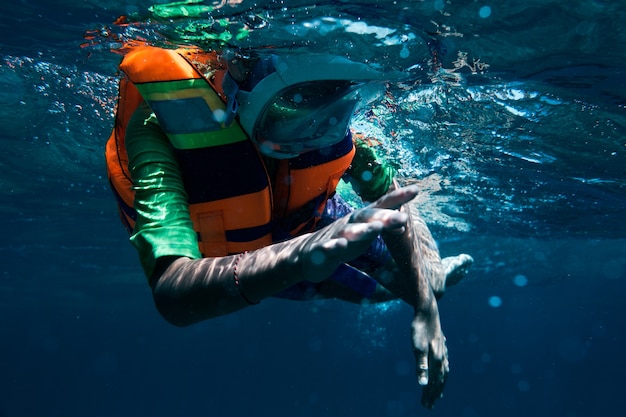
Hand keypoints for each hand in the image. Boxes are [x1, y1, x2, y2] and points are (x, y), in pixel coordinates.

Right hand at [299, 185, 418, 281]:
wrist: (311, 254)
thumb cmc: (344, 240)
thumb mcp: (366, 234)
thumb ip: (383, 227)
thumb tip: (404, 222)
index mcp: (363, 218)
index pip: (382, 204)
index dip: (398, 197)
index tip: (416, 189)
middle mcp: (350, 222)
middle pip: (367, 216)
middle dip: (384, 216)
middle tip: (403, 217)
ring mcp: (335, 235)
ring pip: (349, 231)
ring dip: (362, 229)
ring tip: (376, 228)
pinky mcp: (322, 249)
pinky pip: (329, 247)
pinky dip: (334, 245)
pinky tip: (341, 245)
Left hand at [412, 290, 448, 408]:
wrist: (427, 311)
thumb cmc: (420, 329)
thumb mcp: (417, 348)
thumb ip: (421, 367)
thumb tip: (422, 384)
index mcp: (436, 360)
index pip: (433, 383)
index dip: (429, 395)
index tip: (426, 406)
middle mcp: (442, 358)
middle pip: (440, 381)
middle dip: (434, 394)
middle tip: (429, 406)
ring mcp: (443, 352)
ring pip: (443, 373)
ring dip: (440, 386)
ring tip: (438, 395)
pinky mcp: (441, 347)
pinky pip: (444, 365)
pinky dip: (443, 374)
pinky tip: (442, 373)